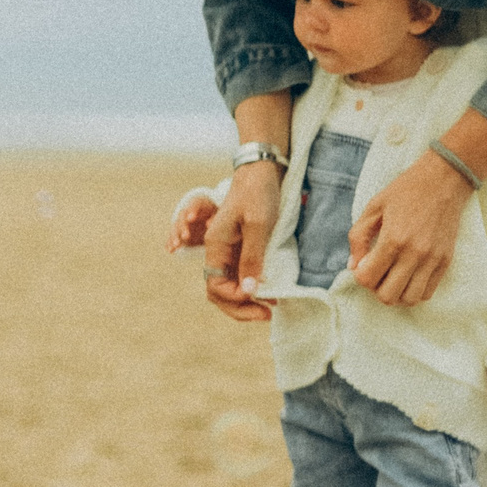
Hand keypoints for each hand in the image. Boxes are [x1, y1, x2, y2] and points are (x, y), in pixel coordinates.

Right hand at [167, 190, 218, 253]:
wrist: (204, 214)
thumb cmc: (212, 213)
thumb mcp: (215, 213)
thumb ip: (213, 218)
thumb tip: (209, 225)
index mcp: (195, 205)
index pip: (193, 206)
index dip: (191, 212)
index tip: (191, 219)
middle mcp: (185, 213)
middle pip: (181, 218)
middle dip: (183, 228)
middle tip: (186, 236)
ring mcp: (179, 222)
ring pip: (175, 228)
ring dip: (175, 237)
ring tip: (177, 245)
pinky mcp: (177, 231)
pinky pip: (172, 237)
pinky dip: (170, 243)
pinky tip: (170, 250)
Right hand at [203, 165, 280, 321]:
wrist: (260, 173)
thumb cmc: (258, 194)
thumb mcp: (258, 225)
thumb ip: (252, 258)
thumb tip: (250, 289)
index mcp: (215, 245)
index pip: (215, 286)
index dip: (236, 298)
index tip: (261, 298)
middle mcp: (218, 252)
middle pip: (219, 293)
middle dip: (240, 308)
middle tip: (266, 314)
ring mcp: (229, 253)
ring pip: (229, 288)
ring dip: (246, 302)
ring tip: (270, 307)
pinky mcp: (240, 251)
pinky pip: (241, 278)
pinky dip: (252, 290)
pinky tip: (270, 293)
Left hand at [348, 151, 475, 305]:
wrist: (443, 180)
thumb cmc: (404, 191)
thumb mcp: (373, 208)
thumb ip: (357, 238)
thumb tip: (353, 267)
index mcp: (393, 239)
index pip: (368, 278)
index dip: (360, 276)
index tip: (363, 264)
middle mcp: (414, 254)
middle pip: (388, 296)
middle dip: (376, 287)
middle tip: (377, 271)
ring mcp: (433, 260)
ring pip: (410, 299)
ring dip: (396, 292)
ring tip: (393, 276)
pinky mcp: (446, 261)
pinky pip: (428, 292)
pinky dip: (414, 290)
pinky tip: (408, 275)